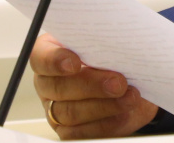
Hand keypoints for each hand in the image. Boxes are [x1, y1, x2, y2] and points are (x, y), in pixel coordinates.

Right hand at [30, 33, 158, 138]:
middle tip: (118, 83)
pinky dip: (107, 122)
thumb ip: (105, 40)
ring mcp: (56, 108)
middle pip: (57, 88)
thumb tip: (117, 41)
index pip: (41, 57)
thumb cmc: (115, 54)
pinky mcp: (70, 130)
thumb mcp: (110, 40)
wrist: (132, 80)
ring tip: (129, 97)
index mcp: (51, 53)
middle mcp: (48, 82)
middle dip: (91, 85)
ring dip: (104, 106)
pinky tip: (124, 112)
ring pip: (70, 113)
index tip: (74, 62)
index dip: (55, 60)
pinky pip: (83, 132)